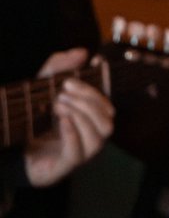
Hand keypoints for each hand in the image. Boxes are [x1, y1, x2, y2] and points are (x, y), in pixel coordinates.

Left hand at [23, 49, 113, 187]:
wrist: (11, 150)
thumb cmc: (31, 119)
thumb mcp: (41, 88)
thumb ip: (58, 67)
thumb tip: (83, 52)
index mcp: (89, 120)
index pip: (108, 104)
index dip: (103, 86)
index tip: (94, 64)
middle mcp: (90, 136)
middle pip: (108, 120)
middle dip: (89, 101)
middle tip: (65, 89)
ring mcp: (80, 152)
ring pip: (98, 137)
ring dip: (81, 116)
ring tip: (59, 104)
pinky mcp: (64, 165)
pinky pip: (78, 152)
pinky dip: (72, 134)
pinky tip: (61, 120)